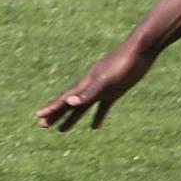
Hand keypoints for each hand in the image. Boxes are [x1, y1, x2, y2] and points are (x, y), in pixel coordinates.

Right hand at [35, 41, 154, 131]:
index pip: (65, 98)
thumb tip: (69, 102)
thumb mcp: (106, 80)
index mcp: (86, 83)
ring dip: (72, 117)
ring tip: (61, 130)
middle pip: (70, 103)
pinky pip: (102, 107)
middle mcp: (91, 86)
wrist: (141, 50)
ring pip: (83, 107)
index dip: (52, 108)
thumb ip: (89, 92)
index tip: (38, 116)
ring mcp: (102, 89)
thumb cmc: (123, 63)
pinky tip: (94, 127)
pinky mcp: (115, 91)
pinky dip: (97, 117)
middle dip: (56, 114)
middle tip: (43, 126)